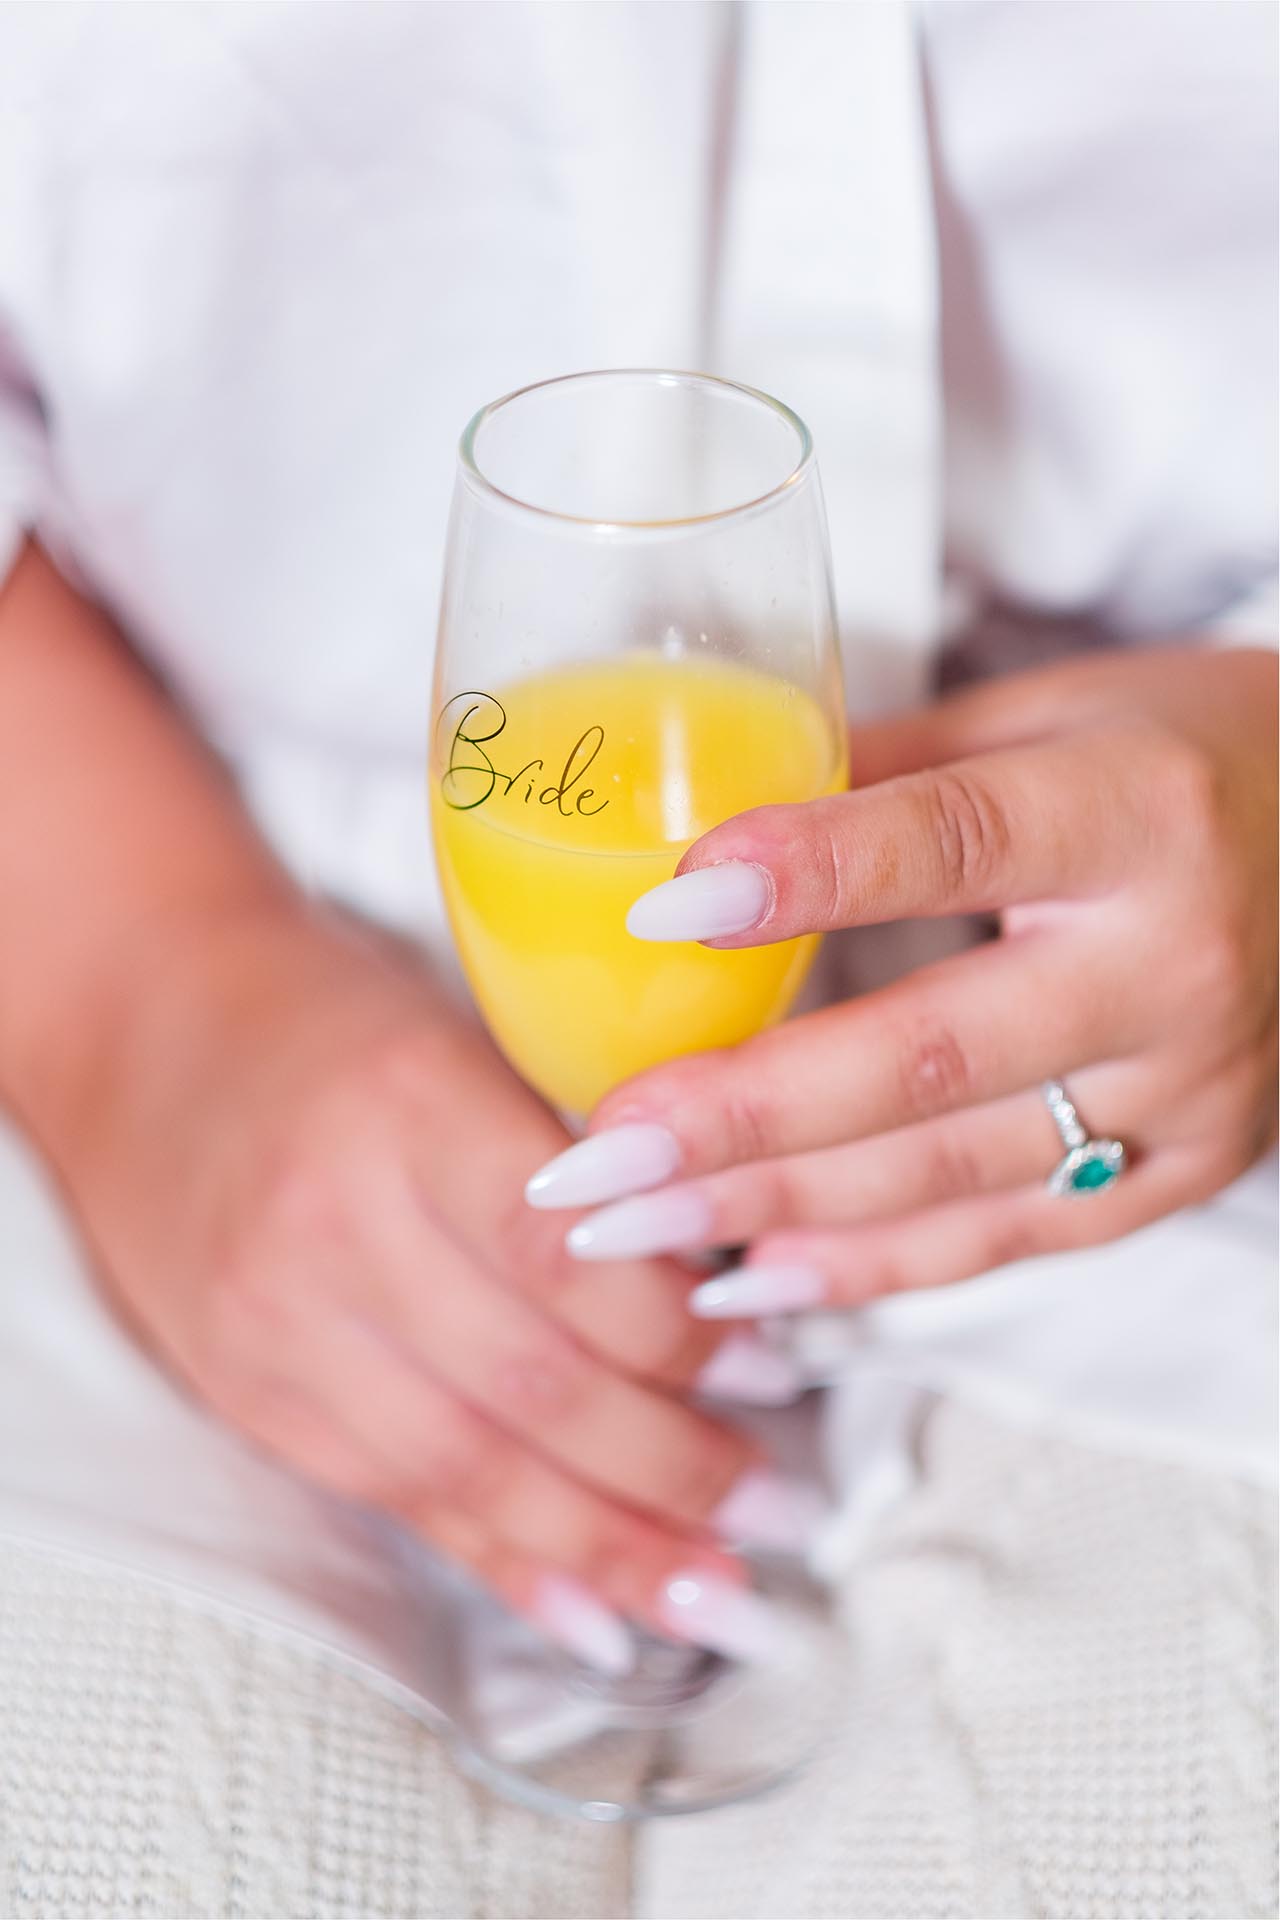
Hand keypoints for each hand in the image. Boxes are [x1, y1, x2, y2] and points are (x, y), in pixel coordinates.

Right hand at [62, 902, 817, 1670]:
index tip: (777, 1369)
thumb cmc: (340, 1023)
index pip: (570, 1258)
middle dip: (672, 1470)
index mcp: (412, 1103)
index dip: (683, 1338)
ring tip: (716, 1593)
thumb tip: (722, 1295)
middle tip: (777, 1510)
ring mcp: (279, 1321)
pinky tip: (595, 1613)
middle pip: (531, 1385)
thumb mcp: (469, 1038)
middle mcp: (336, 1222)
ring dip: (608, 1547)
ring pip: (469, 1468)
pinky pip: (396, 1500)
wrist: (150, 1034)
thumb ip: (576, 1160)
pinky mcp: (251, 1391)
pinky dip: (505, 1565)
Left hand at [526, 647, 1277, 1316]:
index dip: (804, 873)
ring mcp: (1189, 1090)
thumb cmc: (1184, 759)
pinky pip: (1009, 1239)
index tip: (658, 903)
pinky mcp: (1187, 1170)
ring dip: (773, 1207)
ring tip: (625, 1226)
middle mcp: (1170, 964)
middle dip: (742, 1117)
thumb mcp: (1050, 715)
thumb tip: (699, 832)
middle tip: (591, 1154)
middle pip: (931, 1056)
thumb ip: (881, 774)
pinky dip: (872, 1265)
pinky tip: (751, 1275)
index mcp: (1135, 812)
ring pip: (952, 1173)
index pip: (952, 840)